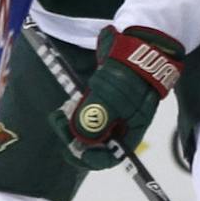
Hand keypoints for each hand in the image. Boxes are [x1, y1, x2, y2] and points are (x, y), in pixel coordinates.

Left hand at [58, 25, 185, 169]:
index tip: (72, 148)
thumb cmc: (130, 73)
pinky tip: (67, 105)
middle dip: (76, 139)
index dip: (91, 158)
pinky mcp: (103, 99)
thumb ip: (96, 118)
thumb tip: (79, 139)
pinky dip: (75, 113)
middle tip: (61, 124)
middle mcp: (122, 125)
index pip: (111, 157)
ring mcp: (112, 111)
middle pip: (97, 145)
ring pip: (89, 129)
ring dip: (72, 125)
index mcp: (131, 130)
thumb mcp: (114, 97)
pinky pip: (87, 114)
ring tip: (61, 113)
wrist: (138, 43)